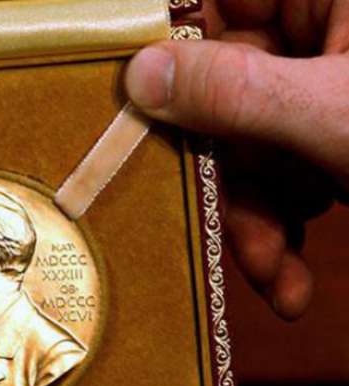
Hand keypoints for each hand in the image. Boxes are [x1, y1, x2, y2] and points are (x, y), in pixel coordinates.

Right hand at [125, 1, 348, 320]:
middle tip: (214, 228)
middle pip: (225, 89)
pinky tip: (293, 281)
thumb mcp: (341, 117)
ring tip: (276, 278)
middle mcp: (328, 31)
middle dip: (223, 176)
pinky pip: (286, 173)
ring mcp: (333, 87)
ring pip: (251, 143)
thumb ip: (236, 91)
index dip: (167, 45)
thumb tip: (138, 76)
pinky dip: (285, 230)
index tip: (130, 103)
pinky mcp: (340, 138)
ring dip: (255, 220)